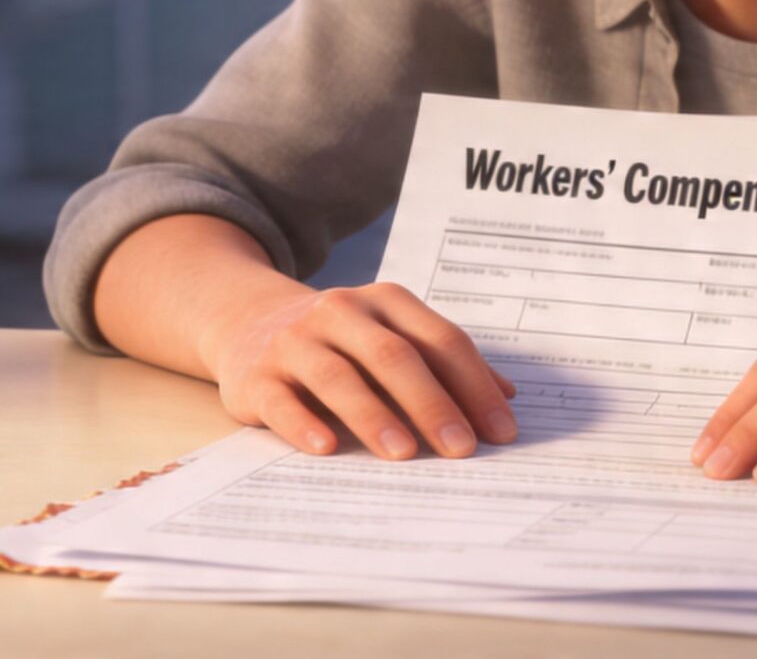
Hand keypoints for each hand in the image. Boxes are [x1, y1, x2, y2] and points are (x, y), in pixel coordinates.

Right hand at [199, 281, 518, 460]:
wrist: (248, 324)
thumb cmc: (341, 342)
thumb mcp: (391, 336)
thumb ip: (444, 363)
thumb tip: (508, 396)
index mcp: (386, 301)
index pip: (441, 340)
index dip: (475, 385)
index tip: (502, 431)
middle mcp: (341, 312)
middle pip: (394, 356)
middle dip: (433, 404)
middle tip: (462, 449)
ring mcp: (295, 342)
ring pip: (339, 377)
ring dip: (374, 416)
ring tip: (404, 455)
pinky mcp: (256, 376)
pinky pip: (282, 401)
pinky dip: (304, 424)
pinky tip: (328, 448)